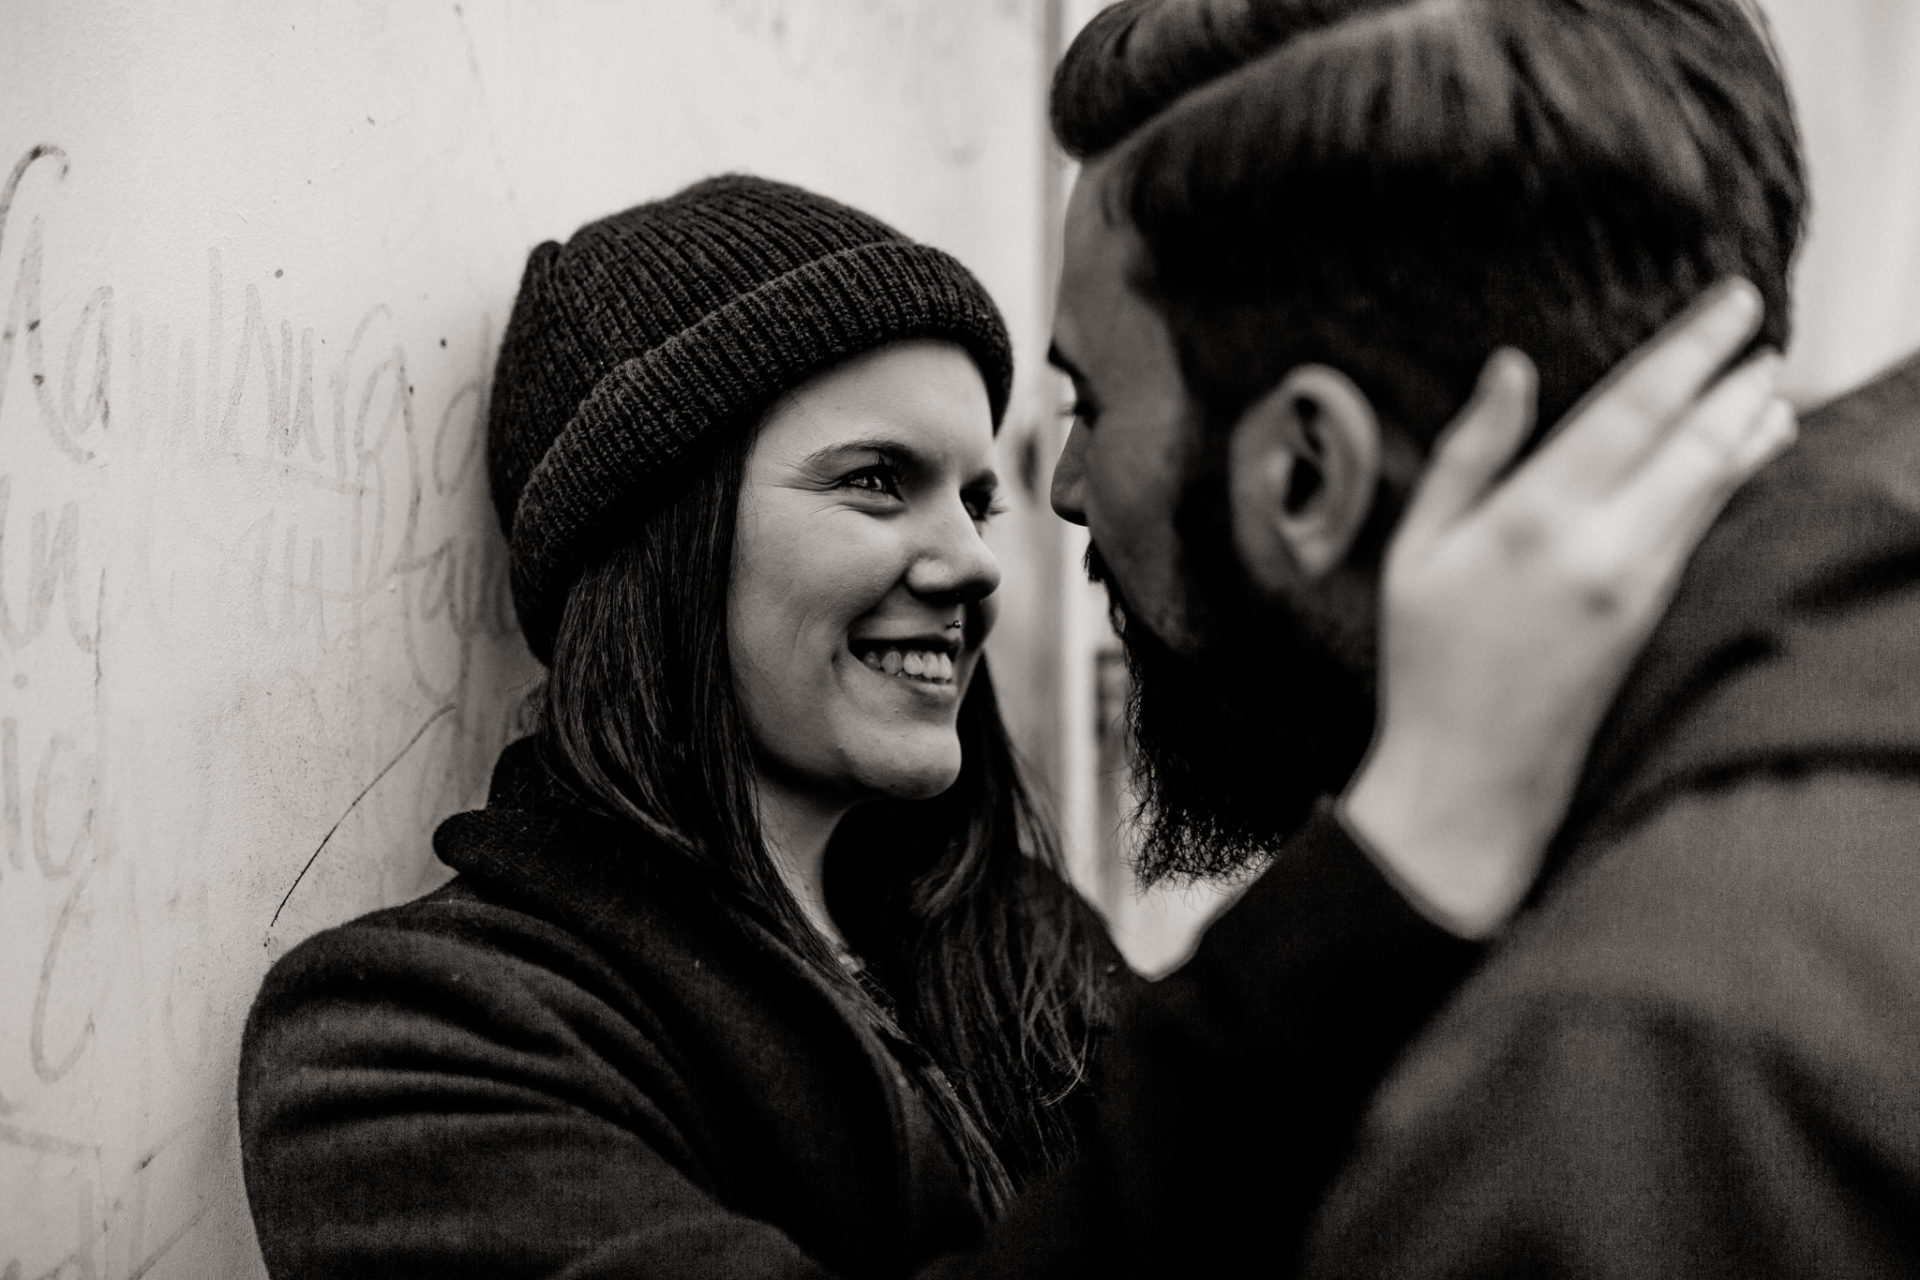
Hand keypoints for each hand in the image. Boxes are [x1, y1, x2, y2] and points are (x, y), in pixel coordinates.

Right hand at [1340, 279, 1793, 937]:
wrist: (1473, 775)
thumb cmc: (1429, 663)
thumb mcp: (1416, 548)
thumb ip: (1469, 453)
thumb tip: (1511, 370)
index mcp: (1534, 517)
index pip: (1633, 409)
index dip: (1689, 349)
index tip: (1729, 304)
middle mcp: (1602, 545)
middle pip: (1694, 439)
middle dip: (1736, 377)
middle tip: (1761, 327)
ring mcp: (1639, 584)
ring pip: (1715, 482)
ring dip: (1750, 425)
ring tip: (1772, 383)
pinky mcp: (1657, 616)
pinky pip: (1708, 525)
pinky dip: (1735, 478)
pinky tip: (1748, 456)